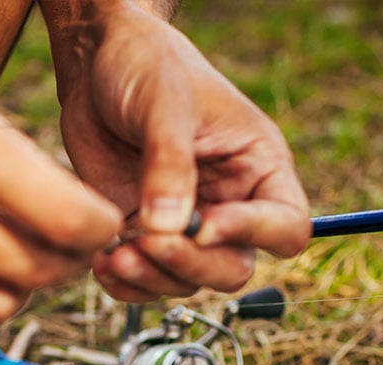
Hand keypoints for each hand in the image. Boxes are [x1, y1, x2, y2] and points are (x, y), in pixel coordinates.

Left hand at [45, 2, 310, 301]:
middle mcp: (228, 204)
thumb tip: (168, 228)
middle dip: (193, 265)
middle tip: (150, 242)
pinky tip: (102, 264)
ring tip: (117, 256)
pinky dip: (126, 283)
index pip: (285, 226)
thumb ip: (170, 164)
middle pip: (233, 267)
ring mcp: (185, 224)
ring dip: (153, 278)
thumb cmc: (149, 66)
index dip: (252, 235)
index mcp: (259, 169)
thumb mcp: (165, 105)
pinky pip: (145, 278)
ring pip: (187, 280)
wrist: (98, 63)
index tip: (204, 224)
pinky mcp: (143, 233)